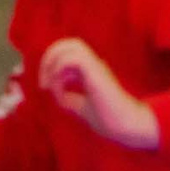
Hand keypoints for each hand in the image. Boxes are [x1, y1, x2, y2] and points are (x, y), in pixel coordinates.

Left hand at [39, 38, 157, 150]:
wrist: (126, 127)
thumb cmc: (110, 120)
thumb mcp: (83, 108)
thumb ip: (71, 100)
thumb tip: (58, 94)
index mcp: (91, 70)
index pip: (67, 53)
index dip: (52, 64)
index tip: (46, 87)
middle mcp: (94, 64)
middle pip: (69, 43)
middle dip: (50, 56)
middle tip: (43, 81)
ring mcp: (96, 66)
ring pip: (71, 45)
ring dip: (53, 62)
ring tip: (49, 85)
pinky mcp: (96, 72)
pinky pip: (72, 59)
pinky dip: (59, 72)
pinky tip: (59, 91)